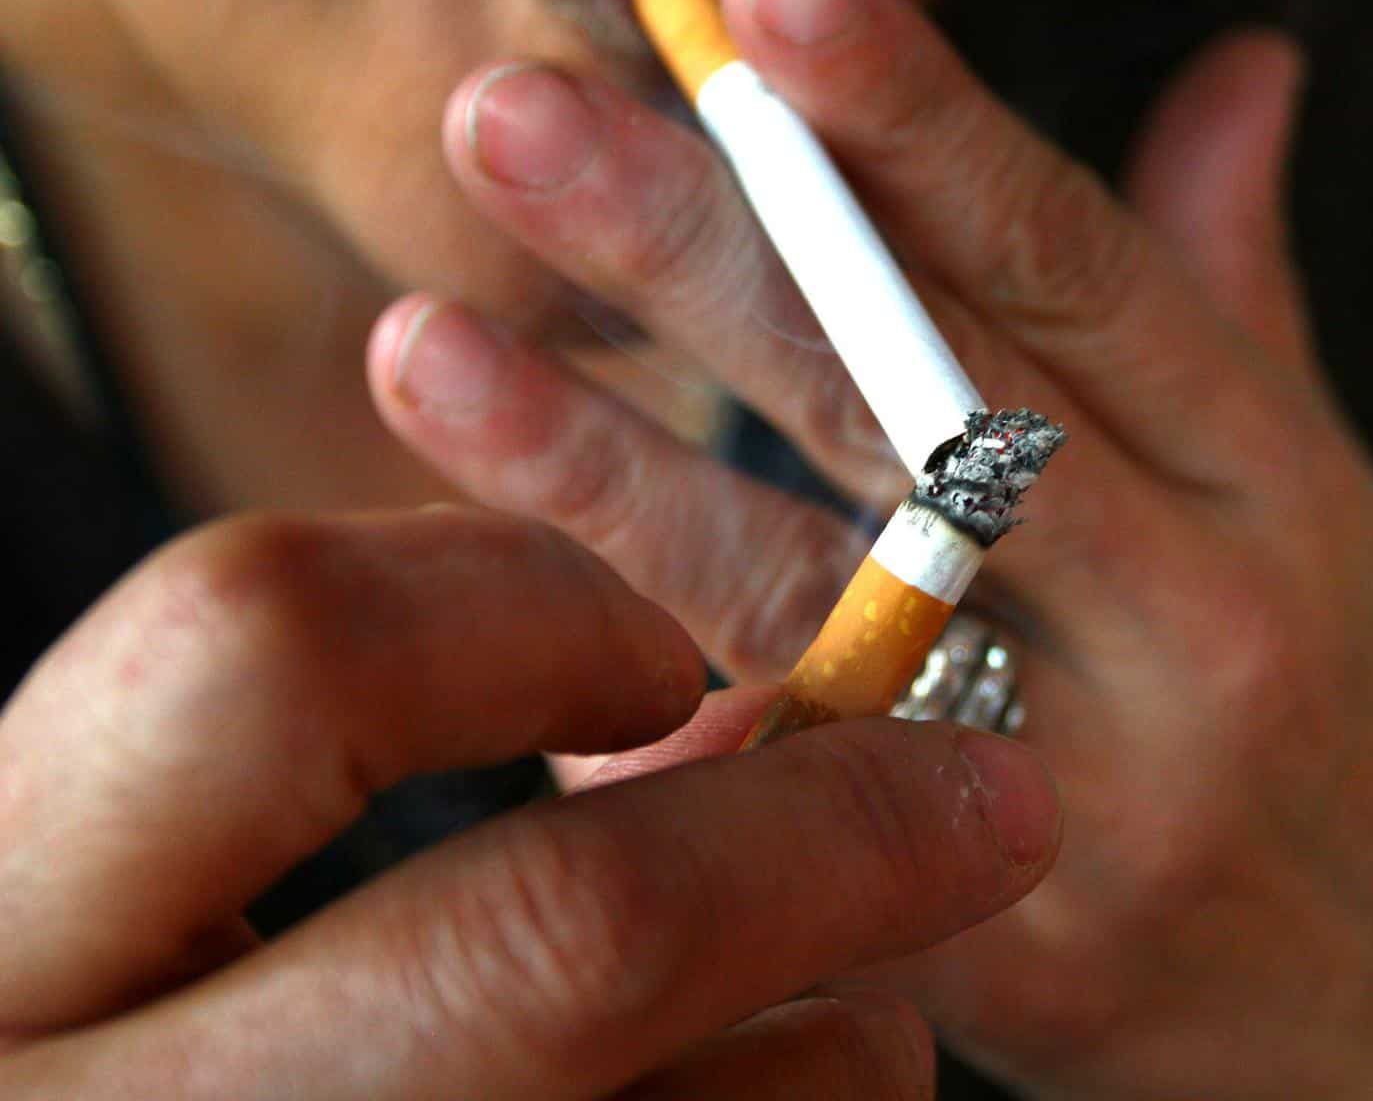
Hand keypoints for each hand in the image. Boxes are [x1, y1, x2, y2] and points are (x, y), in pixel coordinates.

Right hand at [0, 507, 1059, 1098]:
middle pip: (570, 933)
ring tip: (835, 1021)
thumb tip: (685, 700)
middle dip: (833, 837)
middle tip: (989, 797)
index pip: (268, 647)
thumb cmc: (107, 1050)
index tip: (655, 648)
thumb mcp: (117, 901)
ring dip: (840, 1047)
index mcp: (2, 934)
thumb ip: (325, 777)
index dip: (514, 605)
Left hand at [371, 0, 1372, 1097]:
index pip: (1074, 262)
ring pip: (827, 605)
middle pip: (927, 406)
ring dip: (610, 474)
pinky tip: (485, 656)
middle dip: (712, 253)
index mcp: (1268, 473)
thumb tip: (1245, 57)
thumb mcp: (1314, 489)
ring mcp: (1104, 795)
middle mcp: (1198, 619)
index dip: (915, 115)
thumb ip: (1228, 276)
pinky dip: (639, 735)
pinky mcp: (1013, 950)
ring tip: (421, 345)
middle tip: (515, 112)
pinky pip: (794, 820)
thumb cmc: (1326, 700)